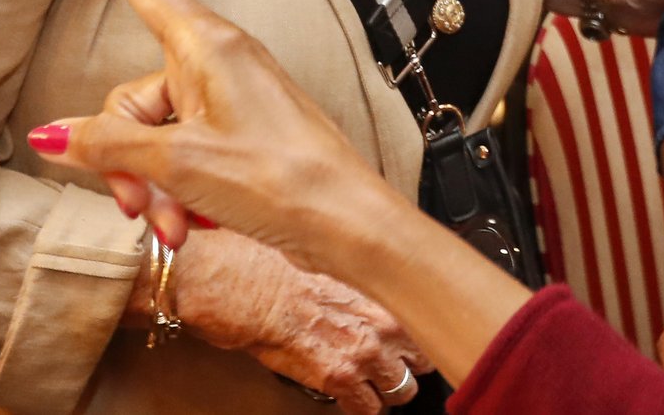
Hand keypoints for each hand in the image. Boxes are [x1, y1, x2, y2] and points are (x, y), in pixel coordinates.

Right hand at [37, 0, 536, 388]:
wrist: (345, 224)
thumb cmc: (277, 179)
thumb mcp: (177, 162)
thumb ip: (108, 145)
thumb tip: (51, 134)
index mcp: (209, 47)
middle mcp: (221, 65)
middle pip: (134, 99)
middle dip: (126, 161)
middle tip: (139, 204)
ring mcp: (233, 102)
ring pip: (156, 139)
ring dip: (154, 188)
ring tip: (177, 225)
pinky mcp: (242, 138)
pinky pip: (185, 159)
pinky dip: (180, 194)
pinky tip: (197, 225)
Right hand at [172, 229, 428, 412]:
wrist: (237, 285)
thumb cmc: (266, 267)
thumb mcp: (322, 263)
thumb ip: (351, 282)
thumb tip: (354, 289)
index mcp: (378, 285)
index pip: (426, 315)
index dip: (419, 332)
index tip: (415, 338)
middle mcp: (379, 319)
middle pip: (423, 356)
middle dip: (410, 364)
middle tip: (397, 367)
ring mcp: (363, 351)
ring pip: (403, 388)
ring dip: (389, 390)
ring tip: (376, 389)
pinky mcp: (338, 379)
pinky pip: (368, 409)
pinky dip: (361, 409)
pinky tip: (353, 403)